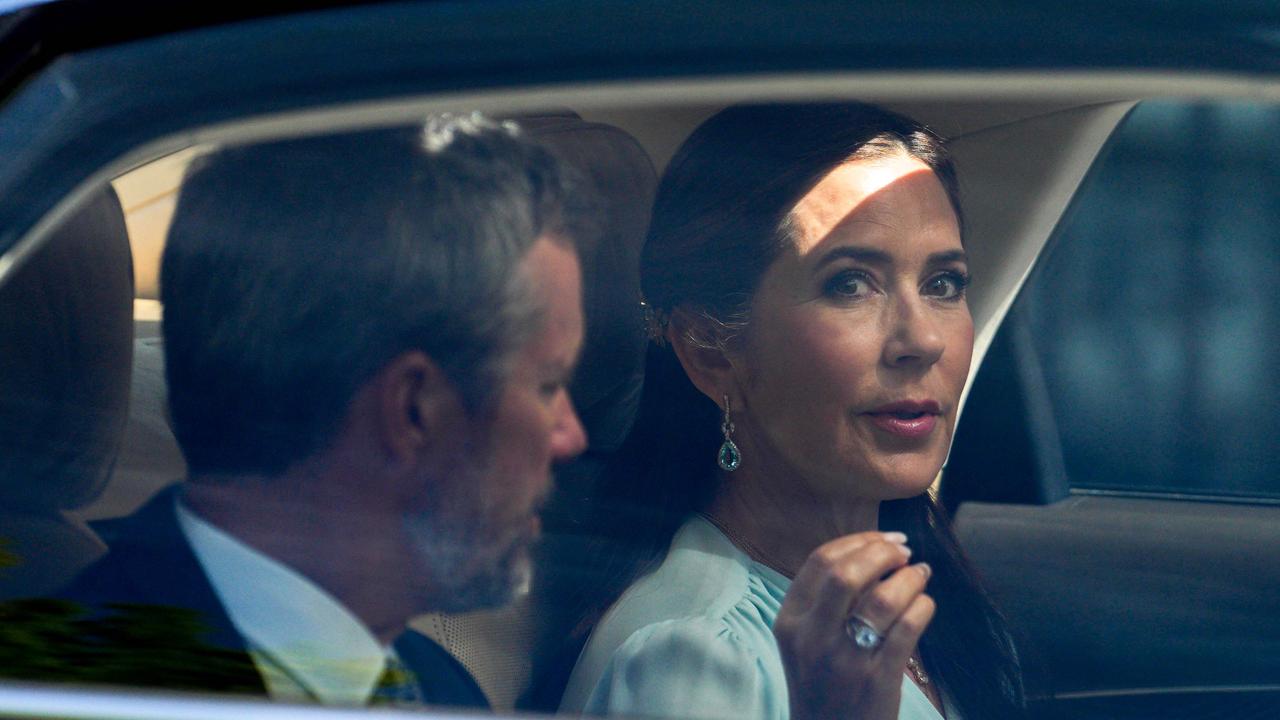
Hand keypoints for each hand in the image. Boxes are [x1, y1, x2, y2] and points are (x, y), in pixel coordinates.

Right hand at [773, 531, 934, 719]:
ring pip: (883, 598)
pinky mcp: (877, 679)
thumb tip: (873, 554)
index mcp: (791, 621)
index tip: (883, 539)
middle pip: (846, 573)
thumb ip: (826, 600)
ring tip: (920, 574)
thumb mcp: (805, 640)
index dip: (857, 542)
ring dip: (909, 578)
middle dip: (881, 553)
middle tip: (903, 552)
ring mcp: (845, 659)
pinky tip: (924, 604)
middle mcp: (813, 638)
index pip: (819, 562)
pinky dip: (922, 607)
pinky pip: (907, 628)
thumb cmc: (821, 682)